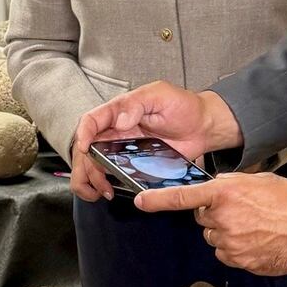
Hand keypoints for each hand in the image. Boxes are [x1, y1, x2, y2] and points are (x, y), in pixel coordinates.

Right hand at [69, 84, 241, 200]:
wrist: (203, 126)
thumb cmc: (184, 106)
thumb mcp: (161, 95)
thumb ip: (138, 104)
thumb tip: (121, 119)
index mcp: (120, 110)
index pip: (92, 120)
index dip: (84, 134)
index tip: (85, 148)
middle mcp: (117, 129)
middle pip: (87, 146)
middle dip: (85, 165)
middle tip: (96, 178)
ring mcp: (123, 147)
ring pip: (94, 162)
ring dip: (90, 178)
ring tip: (98, 191)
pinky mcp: (132, 162)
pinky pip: (112, 173)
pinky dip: (104, 183)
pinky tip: (108, 190)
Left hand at [135, 172, 286, 274]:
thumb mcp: (260, 181)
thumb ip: (232, 184)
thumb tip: (217, 189)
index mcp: (226, 194)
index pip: (183, 197)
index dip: (158, 199)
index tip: (141, 201)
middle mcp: (224, 219)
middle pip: (202, 218)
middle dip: (215, 213)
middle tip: (242, 210)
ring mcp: (231, 244)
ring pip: (214, 237)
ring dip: (227, 231)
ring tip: (256, 225)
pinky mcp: (241, 262)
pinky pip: (226, 254)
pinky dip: (237, 248)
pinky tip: (258, 240)